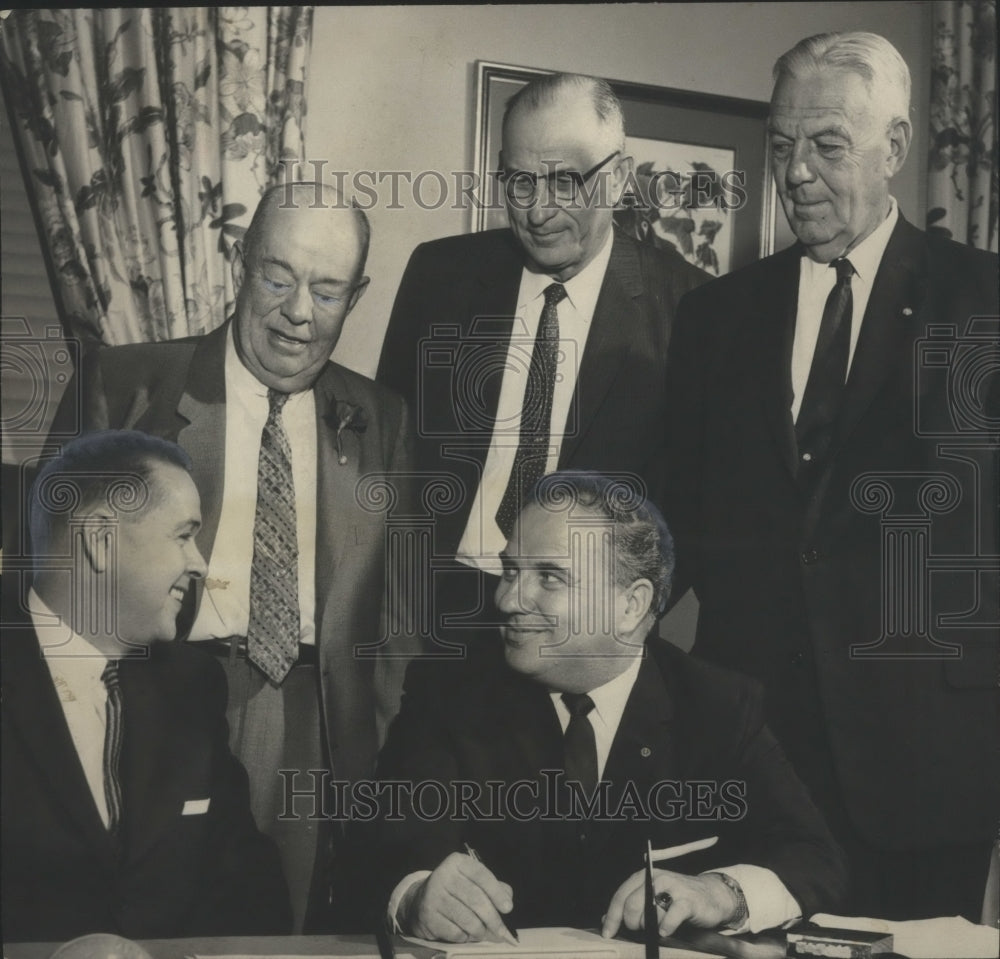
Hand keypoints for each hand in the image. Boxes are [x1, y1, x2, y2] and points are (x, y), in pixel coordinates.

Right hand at [401, 852, 516, 943]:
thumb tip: (507, 900)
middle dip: (493, 918)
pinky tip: (465, 933)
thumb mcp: (472, 881)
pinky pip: (455, 932)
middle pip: (476, 899)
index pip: (481, 874)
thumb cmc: (454, 890)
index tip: (508, 908)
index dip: (496, 892)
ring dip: (480, 931)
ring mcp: (434, 896)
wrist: (419, 901)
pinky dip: (465, 937)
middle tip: (501, 931)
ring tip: (483, 933)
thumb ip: (492, 887)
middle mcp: (443, 875)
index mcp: (457, 862)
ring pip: (467, 919)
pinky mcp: (428, 916)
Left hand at [601, 868, 739, 938]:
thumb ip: (630, 906)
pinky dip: (666, 927)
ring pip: (649, 912)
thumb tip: (605, 919)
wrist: (711, 895)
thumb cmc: (678, 899)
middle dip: (631, 923)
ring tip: (656, 928)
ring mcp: (673, 888)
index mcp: (644, 876)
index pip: (621, 896)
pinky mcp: (688, 901)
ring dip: (649, 927)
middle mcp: (657, 878)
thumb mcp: (652, 898)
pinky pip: (671, 917)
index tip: (608, 933)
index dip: (612, 916)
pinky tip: (665, 931)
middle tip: (639, 931)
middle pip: (631, 904)